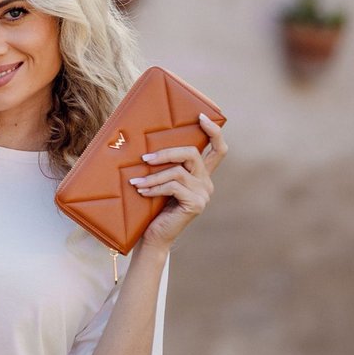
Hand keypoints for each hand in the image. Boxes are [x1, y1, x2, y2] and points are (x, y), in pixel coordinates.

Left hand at [129, 113, 227, 249]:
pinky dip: (154, 188)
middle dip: (168, 152)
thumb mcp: (161, 182)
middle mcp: (207, 182)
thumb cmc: (153, 208)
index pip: (218, 149)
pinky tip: (142, 192)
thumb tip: (146, 146)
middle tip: (145, 158)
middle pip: (193, 154)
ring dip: (153, 176)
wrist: (153, 237)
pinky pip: (173, 187)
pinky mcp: (196, 204)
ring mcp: (203, 194)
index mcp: (201, 175)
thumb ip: (164, 166)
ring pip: (178, 172)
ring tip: (135, 182)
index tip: (201, 117)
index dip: (213, 131)